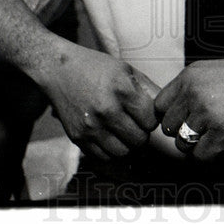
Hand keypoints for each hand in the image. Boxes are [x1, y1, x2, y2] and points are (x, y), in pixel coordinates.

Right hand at [38, 44, 158, 159]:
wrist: (58, 69)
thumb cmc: (95, 67)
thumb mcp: (126, 69)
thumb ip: (148, 89)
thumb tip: (166, 110)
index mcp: (122, 90)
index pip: (151, 121)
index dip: (152, 119)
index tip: (145, 113)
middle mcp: (106, 110)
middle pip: (139, 140)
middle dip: (142, 133)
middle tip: (135, 124)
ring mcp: (90, 126)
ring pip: (123, 152)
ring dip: (127, 145)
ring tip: (123, 131)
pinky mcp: (77, 137)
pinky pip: (103, 156)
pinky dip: (110, 150)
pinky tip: (109, 136)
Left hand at [154, 55, 223, 160]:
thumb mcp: (215, 72)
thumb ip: (192, 89)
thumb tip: (176, 113)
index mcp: (189, 76)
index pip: (159, 105)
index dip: (170, 117)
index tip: (182, 121)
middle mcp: (193, 93)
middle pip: (168, 127)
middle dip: (183, 133)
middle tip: (202, 131)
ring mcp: (207, 114)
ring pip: (183, 144)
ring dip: (198, 145)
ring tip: (216, 135)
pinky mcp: (222, 133)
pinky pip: (202, 155)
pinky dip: (212, 154)